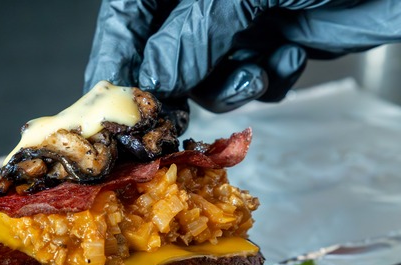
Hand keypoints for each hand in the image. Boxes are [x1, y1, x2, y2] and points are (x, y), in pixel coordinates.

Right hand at [84, 0, 400, 112]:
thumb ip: (193, 35)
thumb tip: (150, 80)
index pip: (130, 12)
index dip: (115, 56)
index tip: (109, 101)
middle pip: (164, 49)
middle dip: (173, 83)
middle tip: (169, 115)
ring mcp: (247, 17)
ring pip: (207, 74)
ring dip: (229, 83)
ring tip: (258, 67)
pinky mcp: (282, 40)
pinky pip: (253, 79)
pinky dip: (269, 79)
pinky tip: (291, 54)